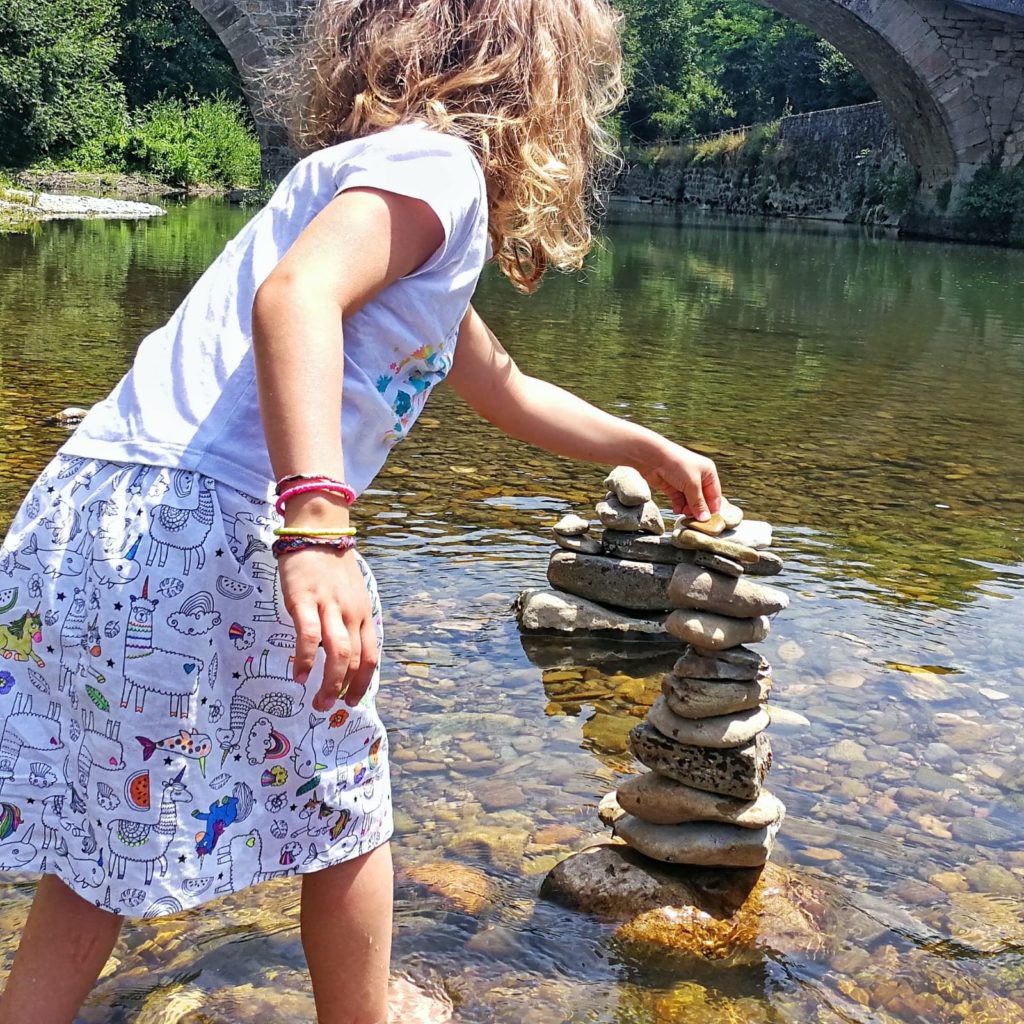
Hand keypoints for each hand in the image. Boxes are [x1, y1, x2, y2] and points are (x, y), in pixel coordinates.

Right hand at [278, 547, 378, 710]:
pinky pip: (310, 636)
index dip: (363, 682)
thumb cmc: (330, 566)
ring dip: (330, 682)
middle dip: (344, 689)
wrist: (316, 531)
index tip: (352, 700)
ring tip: (318, 701)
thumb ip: (350, 620)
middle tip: (328, 707)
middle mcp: (351, 614)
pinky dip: (307, 659)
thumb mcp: (351, 594)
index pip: (371, 656)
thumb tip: (346, 650)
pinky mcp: (305, 601)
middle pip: (356, 660)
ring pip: (339, 652)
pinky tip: (299, 675)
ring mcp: (329, 607)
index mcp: (363, 614)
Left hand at [638, 440, 721, 519]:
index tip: (709, 522)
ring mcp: (684, 483)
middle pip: (702, 500)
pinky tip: (677, 510)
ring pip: (690, 502)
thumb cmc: (676, 464)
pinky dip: (679, 507)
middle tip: (694, 520)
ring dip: (687, 509)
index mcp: (708, 473)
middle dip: (698, 510)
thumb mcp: (692, 484)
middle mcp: (698, 477)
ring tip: (684, 514)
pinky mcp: (673, 487)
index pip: (715, 495)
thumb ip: (698, 503)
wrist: (653, 457)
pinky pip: (679, 501)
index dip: (712, 509)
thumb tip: (705, 518)